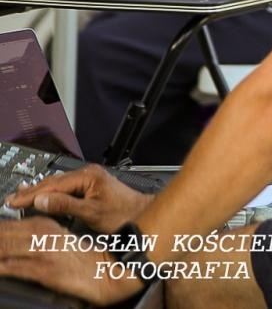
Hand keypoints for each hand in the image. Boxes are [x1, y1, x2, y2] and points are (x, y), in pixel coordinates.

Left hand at [0, 217, 141, 305]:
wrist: (112, 270)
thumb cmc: (88, 259)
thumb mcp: (61, 242)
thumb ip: (39, 239)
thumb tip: (16, 242)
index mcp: (46, 225)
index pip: (7, 224)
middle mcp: (42, 234)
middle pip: (1, 233)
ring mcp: (42, 251)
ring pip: (3, 247)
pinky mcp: (44, 269)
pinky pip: (12, 267)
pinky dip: (0, 266)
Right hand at [6, 166, 152, 233]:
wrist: (142, 214)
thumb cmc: (124, 214)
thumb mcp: (92, 212)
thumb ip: (66, 205)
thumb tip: (42, 200)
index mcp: (89, 176)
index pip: (53, 184)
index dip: (31, 194)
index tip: (14, 201)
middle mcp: (88, 174)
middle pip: (53, 182)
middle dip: (31, 191)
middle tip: (10, 199)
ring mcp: (89, 180)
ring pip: (58, 185)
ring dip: (39, 191)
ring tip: (19, 196)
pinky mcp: (90, 187)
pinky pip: (64, 188)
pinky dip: (50, 193)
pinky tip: (41, 195)